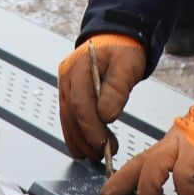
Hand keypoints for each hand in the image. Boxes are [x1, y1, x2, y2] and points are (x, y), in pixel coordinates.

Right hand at [56, 34, 145, 162]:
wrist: (118, 39)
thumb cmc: (124, 50)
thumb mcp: (127, 65)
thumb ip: (117, 89)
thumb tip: (107, 116)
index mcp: (78, 67)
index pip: (81, 103)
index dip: (91, 127)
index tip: (104, 144)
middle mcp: (67, 78)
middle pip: (71, 114)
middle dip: (86, 138)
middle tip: (103, 154)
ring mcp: (66, 86)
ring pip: (67, 119)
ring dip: (79, 140)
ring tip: (96, 155)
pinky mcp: (70, 94)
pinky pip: (70, 117)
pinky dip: (76, 134)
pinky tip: (85, 147)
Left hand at [101, 100, 193, 194]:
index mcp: (172, 145)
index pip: (142, 160)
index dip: (125, 177)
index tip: (112, 191)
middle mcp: (172, 144)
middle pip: (140, 161)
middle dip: (122, 181)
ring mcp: (184, 146)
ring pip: (154, 165)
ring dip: (147, 186)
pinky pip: (185, 173)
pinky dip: (186, 190)